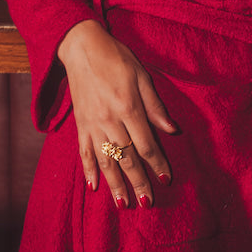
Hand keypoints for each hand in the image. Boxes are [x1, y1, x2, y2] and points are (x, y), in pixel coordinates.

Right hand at [58, 20, 177, 209]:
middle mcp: (110, 120)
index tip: (166, 179)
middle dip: (138, 182)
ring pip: (105, 160)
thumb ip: (155, 105)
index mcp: (128, 108)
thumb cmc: (116, 58)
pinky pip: (84, 151)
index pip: (146, 144)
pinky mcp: (80, 124)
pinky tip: (93, 186)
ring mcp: (92, 124)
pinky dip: (88, 170)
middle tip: (147, 202)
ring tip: (123, 204)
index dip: (157, 163)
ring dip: (115, 184)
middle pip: (127, 158)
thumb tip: (171, 129)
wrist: (81, 47)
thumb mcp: (141, 75)